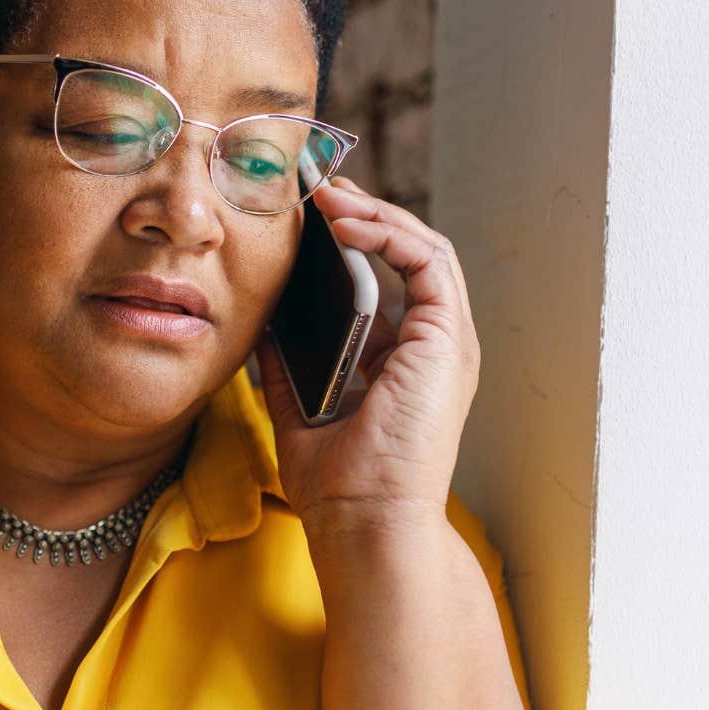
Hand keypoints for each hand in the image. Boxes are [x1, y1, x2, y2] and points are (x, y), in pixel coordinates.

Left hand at [252, 176, 481, 534]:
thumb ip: (285, 364)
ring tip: (328, 194)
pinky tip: (346, 224)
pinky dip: (389, 234)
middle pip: (409, 255)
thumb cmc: (337, 484)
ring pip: (424, 248)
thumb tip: (260, 322)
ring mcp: (448, 343)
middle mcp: (434, 347)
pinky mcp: (448, 341)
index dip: (354, 242)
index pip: (389, 280)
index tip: (309, 218)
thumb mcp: (298, 407)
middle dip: (366, 214)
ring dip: (376, 214)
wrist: (364, 522)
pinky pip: (428, 262)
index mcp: (406, 361)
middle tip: (318, 187)